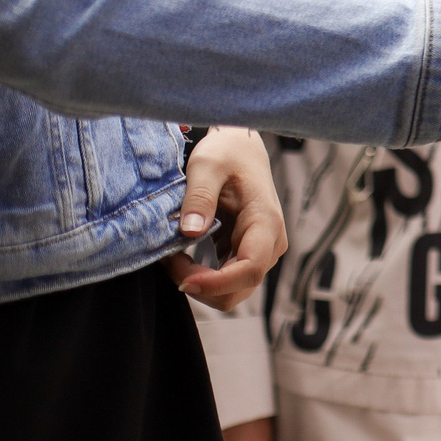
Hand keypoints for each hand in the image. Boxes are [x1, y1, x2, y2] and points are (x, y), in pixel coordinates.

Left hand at [160, 127, 285, 313]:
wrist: (240, 148)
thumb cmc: (227, 153)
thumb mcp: (207, 166)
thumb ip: (199, 197)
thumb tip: (190, 232)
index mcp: (266, 221)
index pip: (250, 269)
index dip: (217, 283)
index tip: (182, 280)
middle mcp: (271, 243)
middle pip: (239, 289)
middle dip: (200, 285)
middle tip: (169, 259)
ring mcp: (261, 252)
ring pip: (231, 291)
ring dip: (198, 283)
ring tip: (173, 256)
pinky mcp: (248, 254)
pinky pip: (226, 282)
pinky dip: (201, 278)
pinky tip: (182, 256)